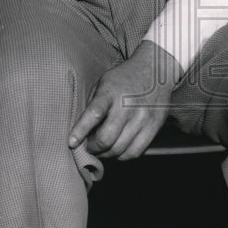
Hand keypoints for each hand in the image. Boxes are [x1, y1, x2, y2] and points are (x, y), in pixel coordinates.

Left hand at [69, 41, 181, 160]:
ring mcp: (142, 119)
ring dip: (106, 155)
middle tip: (88, 148)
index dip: (81, 131)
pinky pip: (136, 152)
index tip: (72, 143)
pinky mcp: (154, 128)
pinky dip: (123, 156)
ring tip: (100, 152)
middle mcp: (127, 107)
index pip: (93, 114)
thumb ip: (93, 103)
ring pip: (120, 149)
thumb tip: (83, 128)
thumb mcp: (103, 83)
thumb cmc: (124, 78)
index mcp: (110, 93)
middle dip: (93, 148)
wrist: (156, 70)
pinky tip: (117, 151)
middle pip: (107, 138)